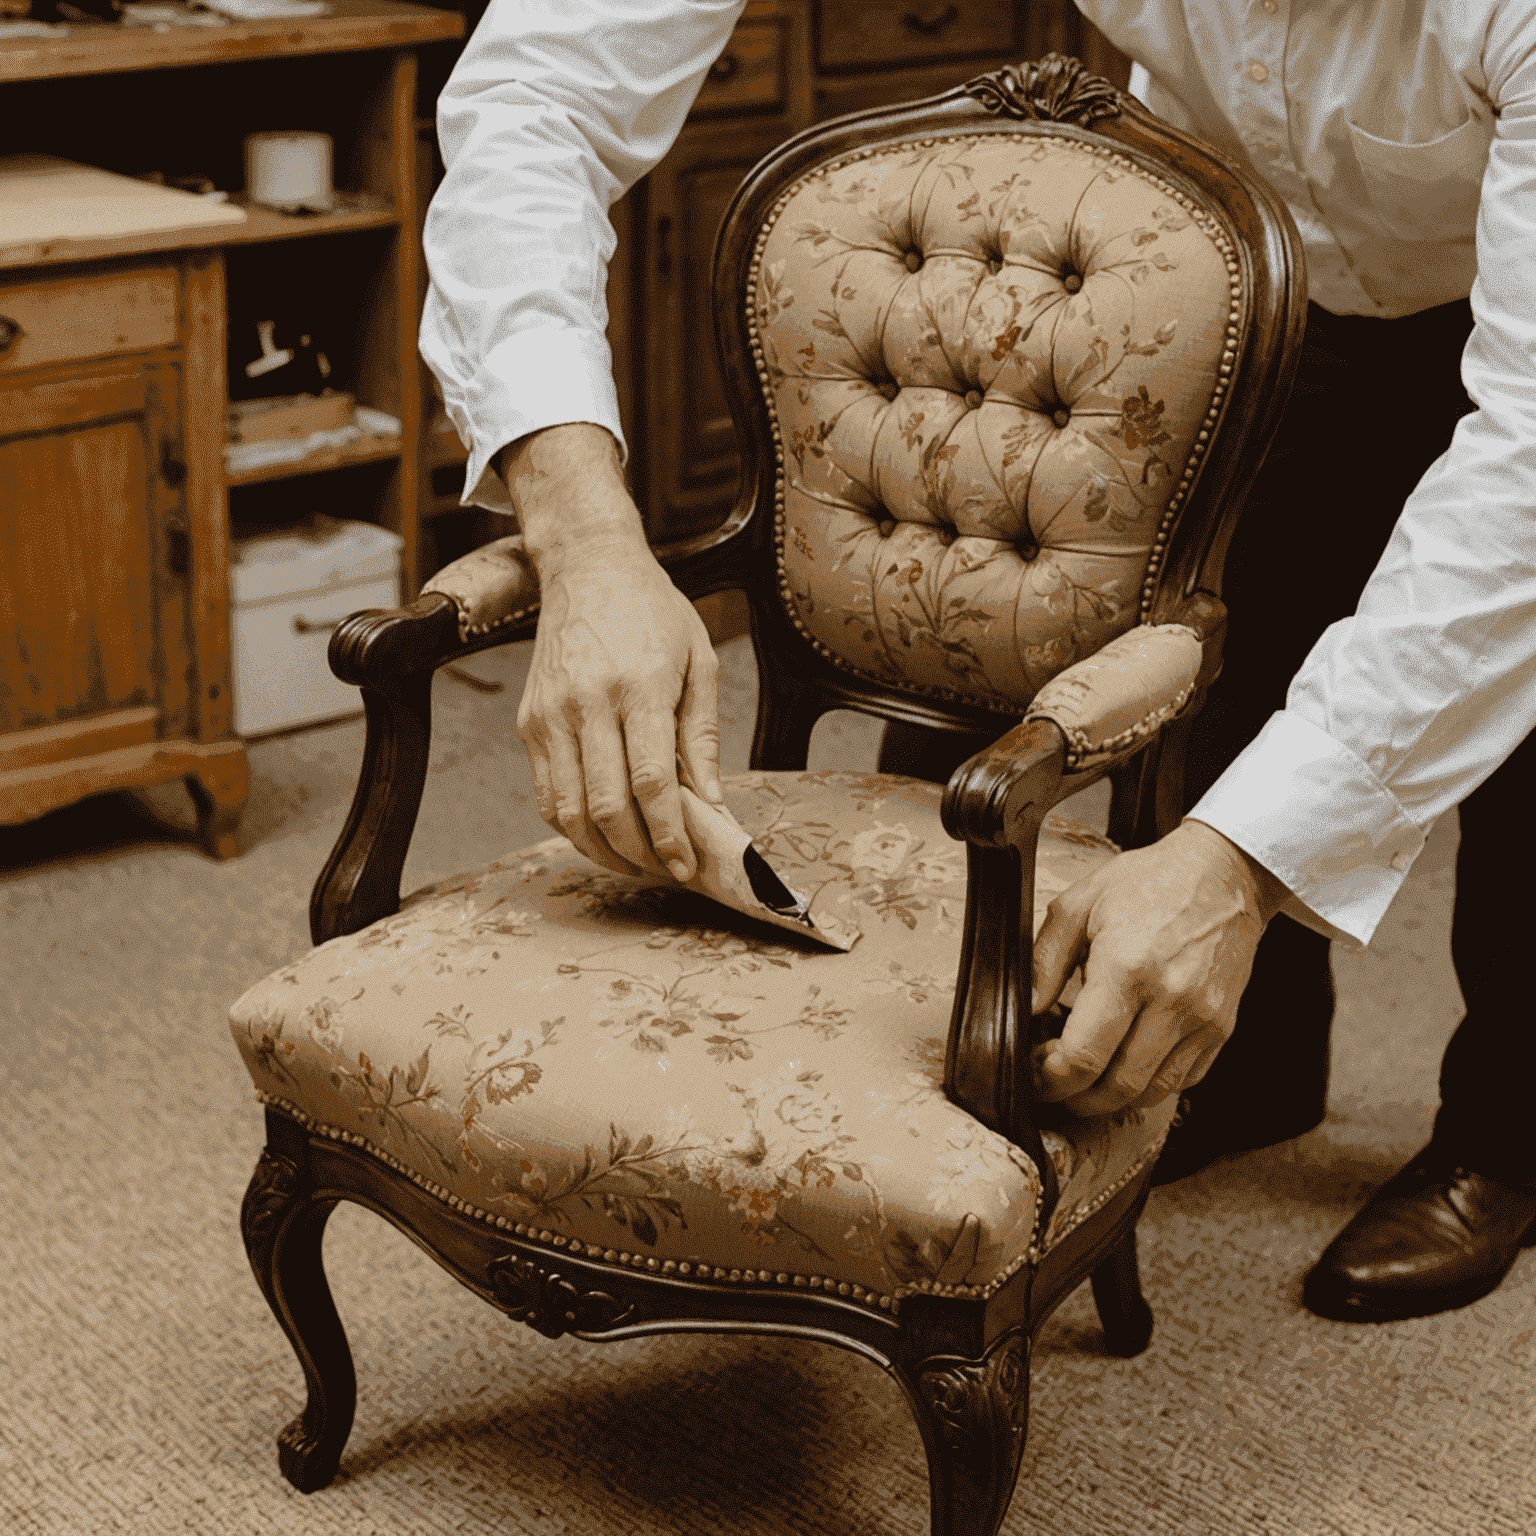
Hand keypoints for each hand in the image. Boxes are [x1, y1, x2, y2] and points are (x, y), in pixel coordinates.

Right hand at [504, 425, 722, 880]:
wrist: (587, 568)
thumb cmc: (653, 612)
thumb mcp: (700, 661)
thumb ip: (703, 736)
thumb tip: (712, 803)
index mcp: (638, 687)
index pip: (651, 784)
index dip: (670, 835)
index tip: (688, 864)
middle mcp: (587, 704)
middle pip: (607, 807)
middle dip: (640, 853)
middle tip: (667, 870)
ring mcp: (550, 716)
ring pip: (569, 812)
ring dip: (604, 851)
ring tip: (637, 863)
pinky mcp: (528, 724)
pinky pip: (546, 795)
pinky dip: (572, 828)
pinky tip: (602, 837)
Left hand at [1029, 818, 1288, 1116]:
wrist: (1225, 874)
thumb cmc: (1150, 881)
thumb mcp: (1080, 903)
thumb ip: (1045, 960)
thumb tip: (1026, 1010)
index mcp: (1127, 968)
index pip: (1085, 1055)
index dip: (1052, 1078)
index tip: (1036, 1072)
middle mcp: (1171, 1000)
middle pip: (1117, 1086)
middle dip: (1076, 1099)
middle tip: (1053, 1086)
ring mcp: (1202, 1019)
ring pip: (1151, 1092)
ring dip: (1113, 1100)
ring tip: (1085, 1082)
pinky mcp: (1222, 1028)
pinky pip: (1183, 1080)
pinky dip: (1150, 1085)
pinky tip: (1126, 1064)